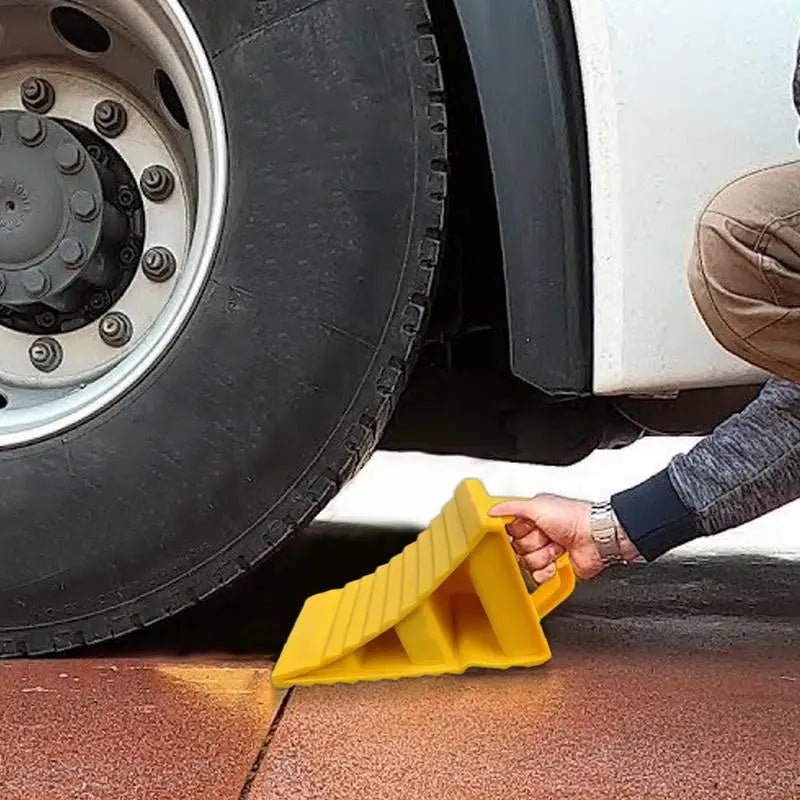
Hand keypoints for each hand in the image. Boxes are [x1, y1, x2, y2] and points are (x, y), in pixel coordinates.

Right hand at [489, 495, 603, 581]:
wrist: (597, 538)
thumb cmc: (574, 517)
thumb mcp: (537, 505)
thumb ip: (511, 507)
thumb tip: (491, 510)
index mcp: (532, 516)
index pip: (509, 529)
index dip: (516, 531)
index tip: (525, 528)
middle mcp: (538, 533)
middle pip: (517, 547)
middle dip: (532, 543)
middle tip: (545, 536)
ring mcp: (546, 551)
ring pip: (526, 562)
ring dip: (542, 556)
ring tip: (556, 547)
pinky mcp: (553, 568)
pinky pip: (536, 576)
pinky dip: (546, 571)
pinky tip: (555, 562)